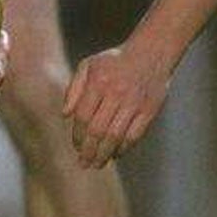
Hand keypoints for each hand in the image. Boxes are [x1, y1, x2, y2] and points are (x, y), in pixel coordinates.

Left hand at [62, 46, 170, 167]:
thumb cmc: (114, 61)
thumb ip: (73, 89)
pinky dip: (124, 148)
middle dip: (88, 151)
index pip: (83, 117)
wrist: (151, 52)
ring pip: (116, 137)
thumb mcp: (88, 65)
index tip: (76, 146)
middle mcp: (116, 93)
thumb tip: (64, 115)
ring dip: (105, 154)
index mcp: (98, 82)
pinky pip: (134, 135)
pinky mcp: (150, 110)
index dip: (77, 135)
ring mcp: (134, 103)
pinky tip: (116, 154)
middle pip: (98, 131)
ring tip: (97, 164)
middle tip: (84, 164)